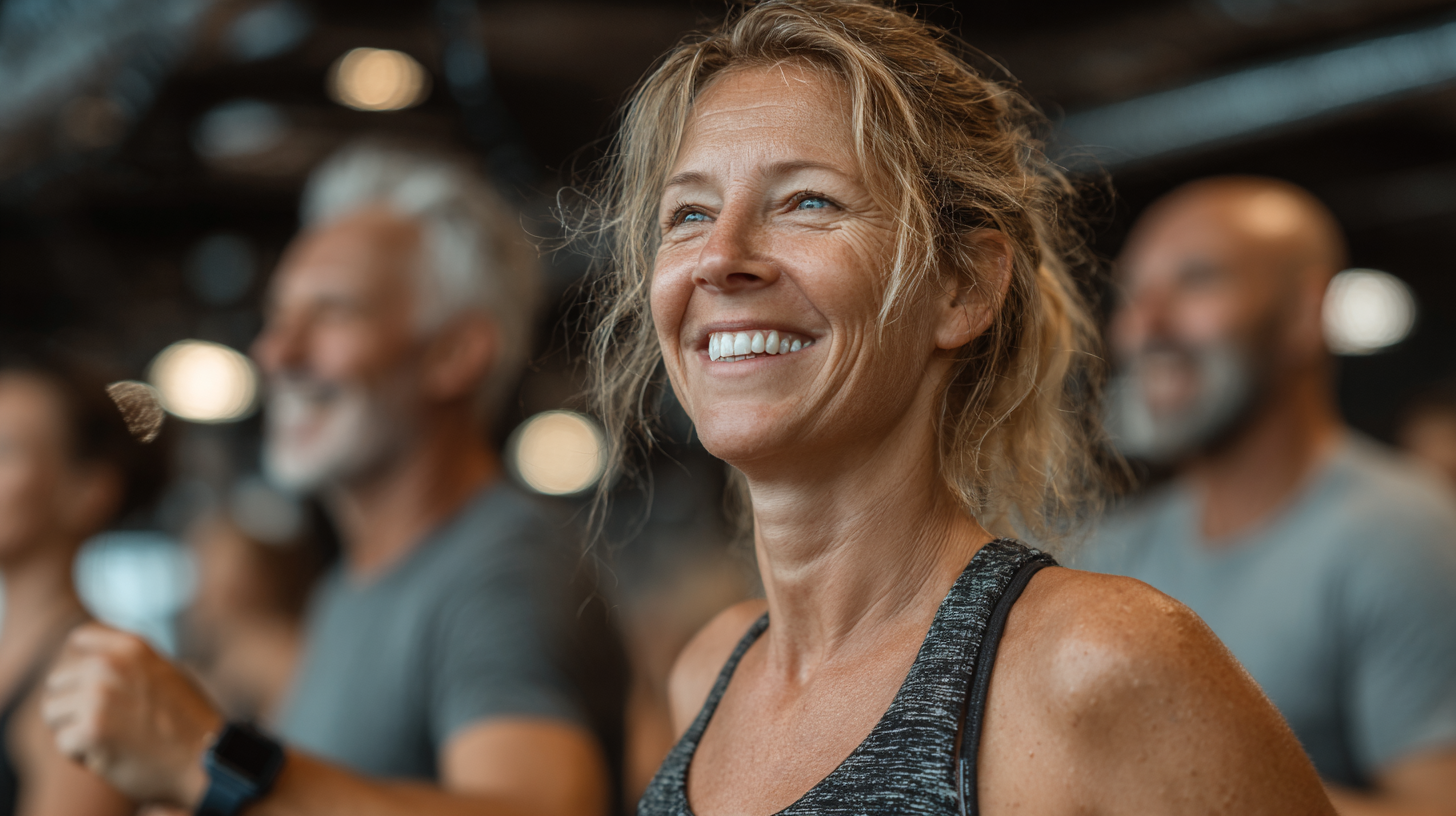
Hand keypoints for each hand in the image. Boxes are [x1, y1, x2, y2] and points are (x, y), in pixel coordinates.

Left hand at [41, 624, 222, 806]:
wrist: (205, 759)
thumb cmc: (188, 721)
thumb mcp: (167, 673)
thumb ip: (131, 661)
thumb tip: (95, 656)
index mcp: (131, 647)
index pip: (79, 639)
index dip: (80, 666)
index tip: (93, 686)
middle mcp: (110, 665)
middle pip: (58, 683)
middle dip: (75, 705)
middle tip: (109, 723)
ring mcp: (98, 697)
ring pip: (53, 713)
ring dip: (75, 730)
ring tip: (109, 738)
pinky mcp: (91, 731)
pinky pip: (63, 743)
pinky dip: (82, 755)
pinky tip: (111, 755)